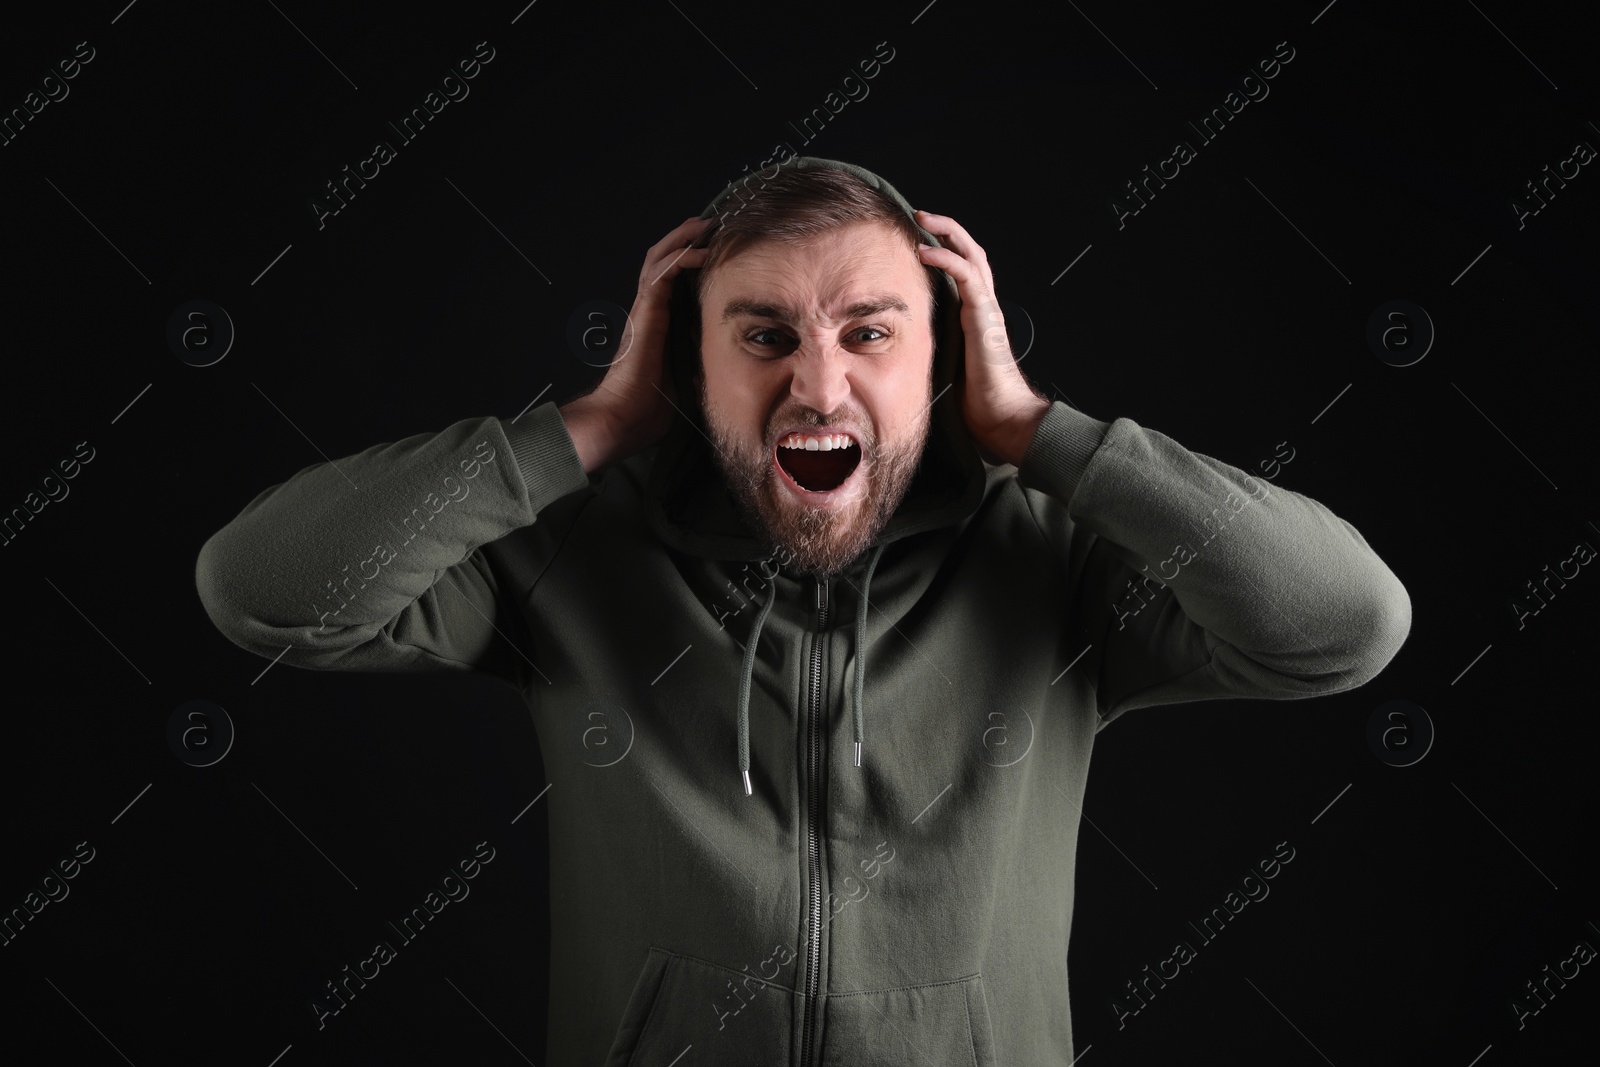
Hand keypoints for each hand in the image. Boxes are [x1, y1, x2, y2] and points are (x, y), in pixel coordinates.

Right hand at [562, 216, 710, 472]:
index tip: (712, 249)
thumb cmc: (651, 407)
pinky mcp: (646, 312)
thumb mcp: (687, 381)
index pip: (671, 282)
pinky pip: (662, 274)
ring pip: (659, 260)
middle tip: (708, 225)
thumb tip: (727, 367)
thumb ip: (700, 365)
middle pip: (662, 262)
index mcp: (657, 325)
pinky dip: (681, 258)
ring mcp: (645, 309)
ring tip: (703, 225)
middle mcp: (649, 311)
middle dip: (683, 240)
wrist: (625, 417)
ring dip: (681, 239)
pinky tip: (701, 251)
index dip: (687, 262)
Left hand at [914, 210, 1050, 466]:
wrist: (1001, 418)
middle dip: (945, 229)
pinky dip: (946, 258)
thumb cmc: (974, 401)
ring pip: (971, 255)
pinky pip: (966, 276)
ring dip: (947, 232)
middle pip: (969, 253)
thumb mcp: (942, 366)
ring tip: (922, 218)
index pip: (961, 271)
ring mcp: (986, 309)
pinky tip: (926, 250)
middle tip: (919, 215)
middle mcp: (982, 307)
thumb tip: (891, 353)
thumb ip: (928, 349)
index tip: (916, 238)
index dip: (943, 250)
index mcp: (973, 317)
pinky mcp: (984, 316)